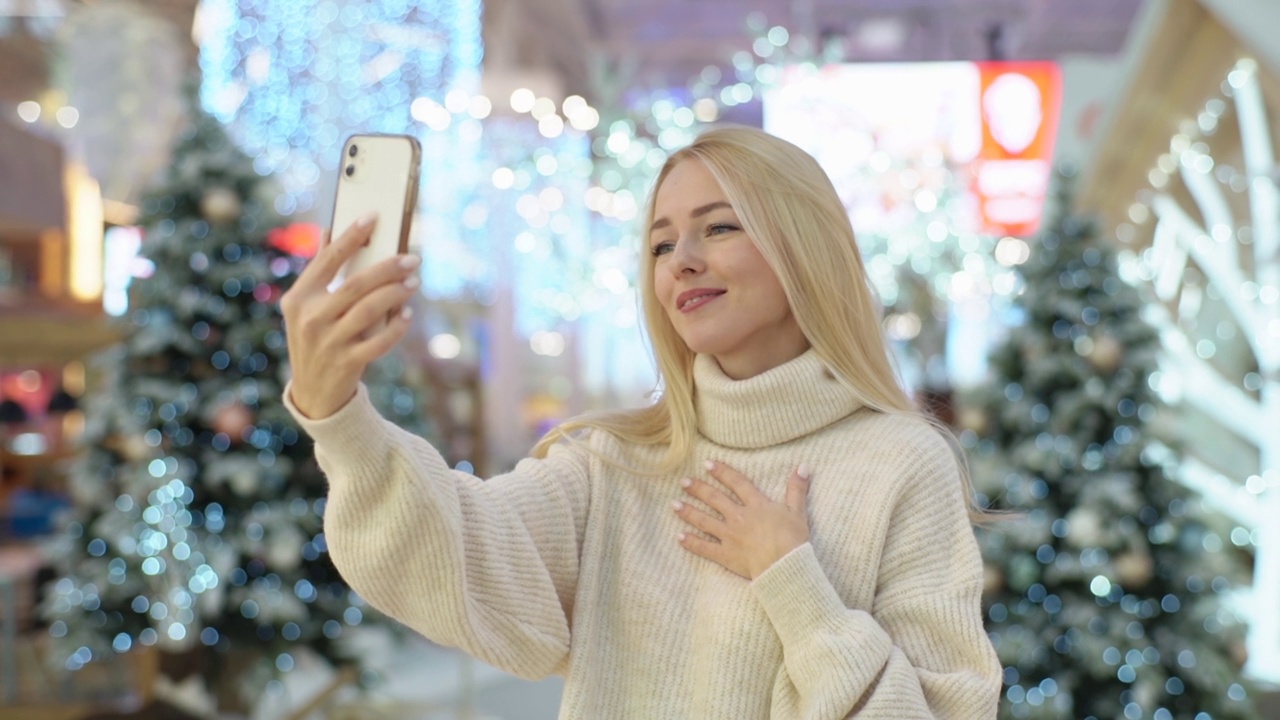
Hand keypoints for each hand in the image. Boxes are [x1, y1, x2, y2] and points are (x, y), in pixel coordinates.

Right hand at [280, 213, 421, 418]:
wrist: (312, 392)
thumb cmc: (314, 338)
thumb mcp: (305, 307)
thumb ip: (318, 271)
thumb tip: (328, 231)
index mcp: (298, 298)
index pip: (327, 259)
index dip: (351, 236)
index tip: (373, 217)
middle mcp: (311, 318)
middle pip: (356, 284)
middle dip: (388, 268)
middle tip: (412, 259)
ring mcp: (328, 342)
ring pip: (370, 310)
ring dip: (396, 293)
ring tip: (414, 281)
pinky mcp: (347, 362)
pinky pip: (380, 341)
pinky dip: (397, 326)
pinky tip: (407, 314)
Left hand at [674, 460, 811, 579]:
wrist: (784, 565)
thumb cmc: (793, 539)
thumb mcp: (798, 511)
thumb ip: (797, 489)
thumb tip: (803, 466)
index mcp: (756, 505)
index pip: (737, 483)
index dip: (722, 472)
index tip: (708, 464)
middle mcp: (739, 517)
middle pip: (715, 499)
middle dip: (698, 489)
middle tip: (684, 482)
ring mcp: (730, 536)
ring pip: (704, 521)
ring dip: (689, 512)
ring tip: (674, 504)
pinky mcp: (725, 555)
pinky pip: (704, 548)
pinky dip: (691, 542)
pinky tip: (679, 537)